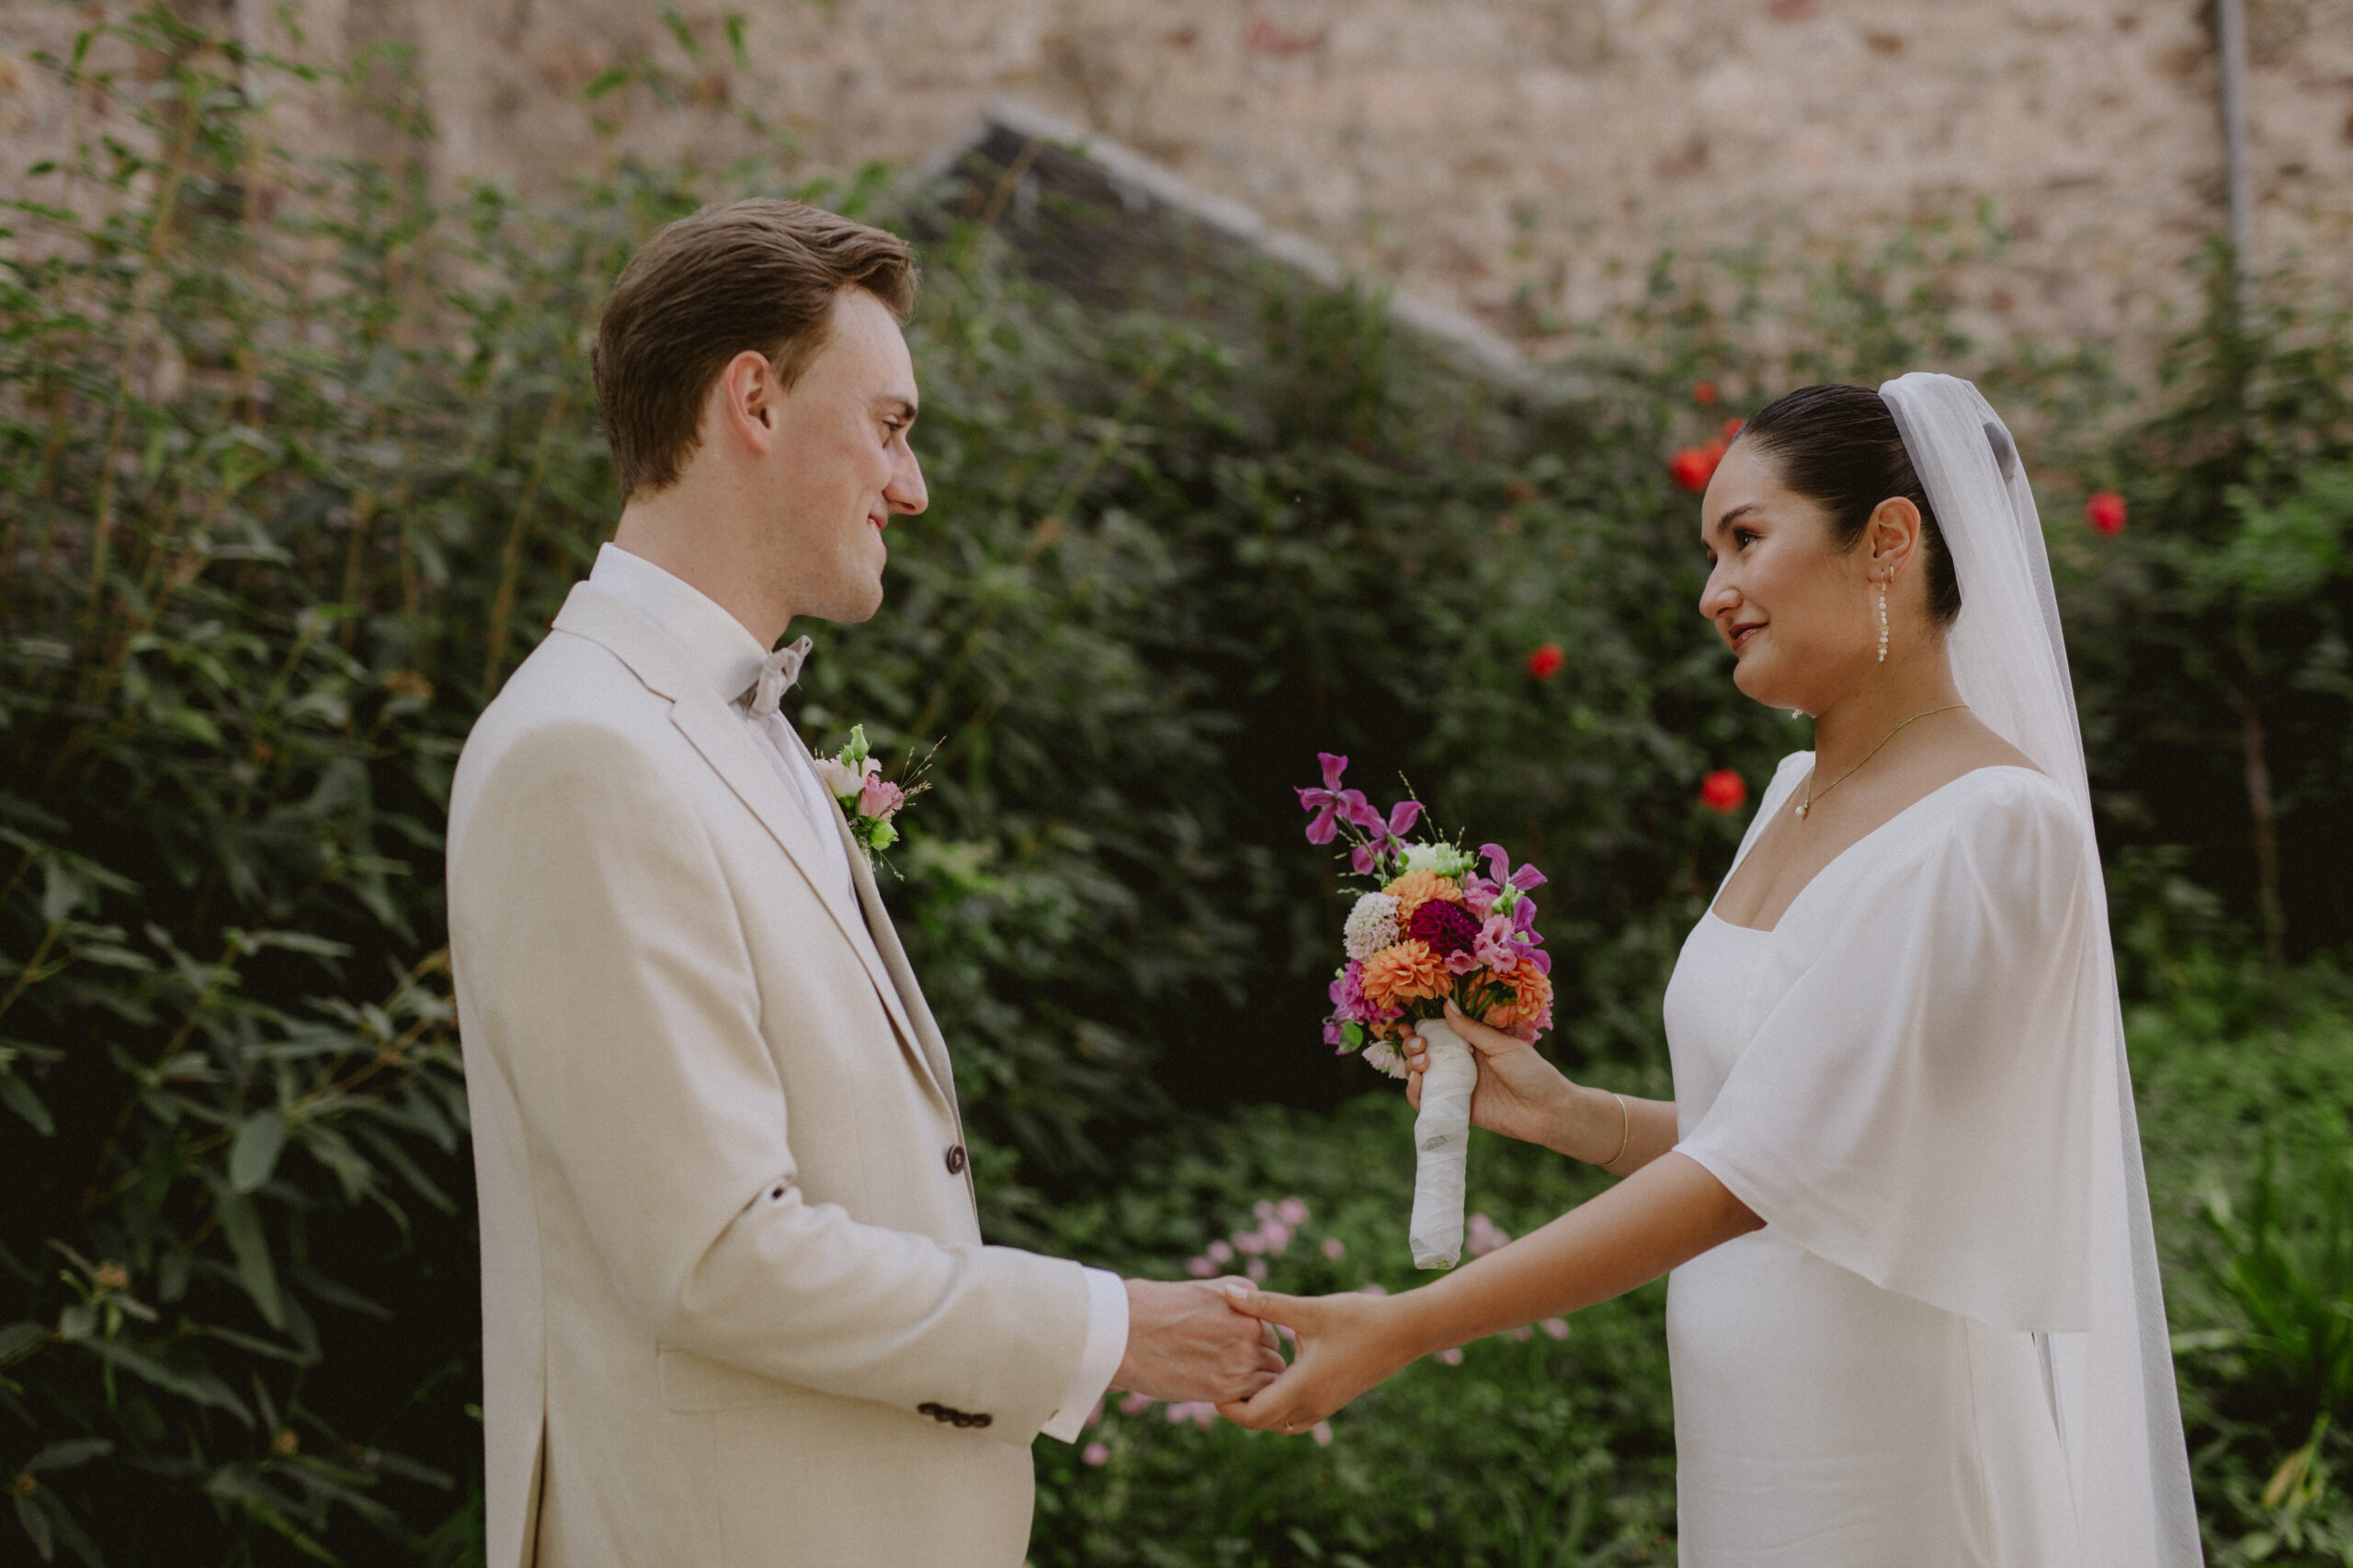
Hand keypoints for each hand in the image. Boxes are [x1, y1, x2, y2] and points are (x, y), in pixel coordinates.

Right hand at [1112, 1278, 1287, 1403]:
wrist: (1124, 1331)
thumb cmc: (1151, 1309)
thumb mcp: (1200, 1292)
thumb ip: (1230, 1305)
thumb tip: (1243, 1327)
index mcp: (1245, 1292)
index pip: (1267, 1323)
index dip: (1249, 1339)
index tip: (1227, 1346)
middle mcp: (1250, 1321)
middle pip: (1271, 1349)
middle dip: (1255, 1361)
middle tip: (1224, 1369)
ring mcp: (1243, 1353)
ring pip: (1270, 1375)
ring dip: (1253, 1382)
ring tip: (1222, 1383)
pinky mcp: (1229, 1385)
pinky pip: (1256, 1396)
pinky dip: (1245, 1399)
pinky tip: (1218, 1393)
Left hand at [1214, 1286, 1421, 1432]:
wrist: (1405, 1331)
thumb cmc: (1358, 1318)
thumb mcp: (1309, 1310)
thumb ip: (1266, 1305)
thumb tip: (1229, 1293)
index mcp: (1303, 1388)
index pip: (1252, 1416)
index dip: (1227, 1406)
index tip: (1211, 1382)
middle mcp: (1312, 1405)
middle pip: (1262, 1423)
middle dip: (1238, 1406)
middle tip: (1220, 1377)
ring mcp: (1325, 1406)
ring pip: (1280, 1422)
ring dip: (1260, 1406)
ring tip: (1246, 1374)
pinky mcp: (1333, 1400)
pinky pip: (1295, 1414)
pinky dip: (1278, 1402)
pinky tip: (1276, 1371)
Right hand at [1405, 1000, 1581, 1153]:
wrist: (1547, 1112)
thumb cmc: (1532, 1073)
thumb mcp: (1503, 1046)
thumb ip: (1472, 1029)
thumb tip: (1446, 1005)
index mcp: (1472, 1044)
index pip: (1438, 1032)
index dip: (1419, 1027)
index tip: (1407, 1023)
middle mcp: (1460, 1064)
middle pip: (1422, 1052)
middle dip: (1412, 1045)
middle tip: (1420, 1044)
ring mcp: (1456, 1087)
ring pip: (1419, 1075)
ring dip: (1411, 1065)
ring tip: (1422, 1063)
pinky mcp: (1455, 1109)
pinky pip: (1427, 1101)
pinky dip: (1415, 1093)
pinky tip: (1417, 1082)